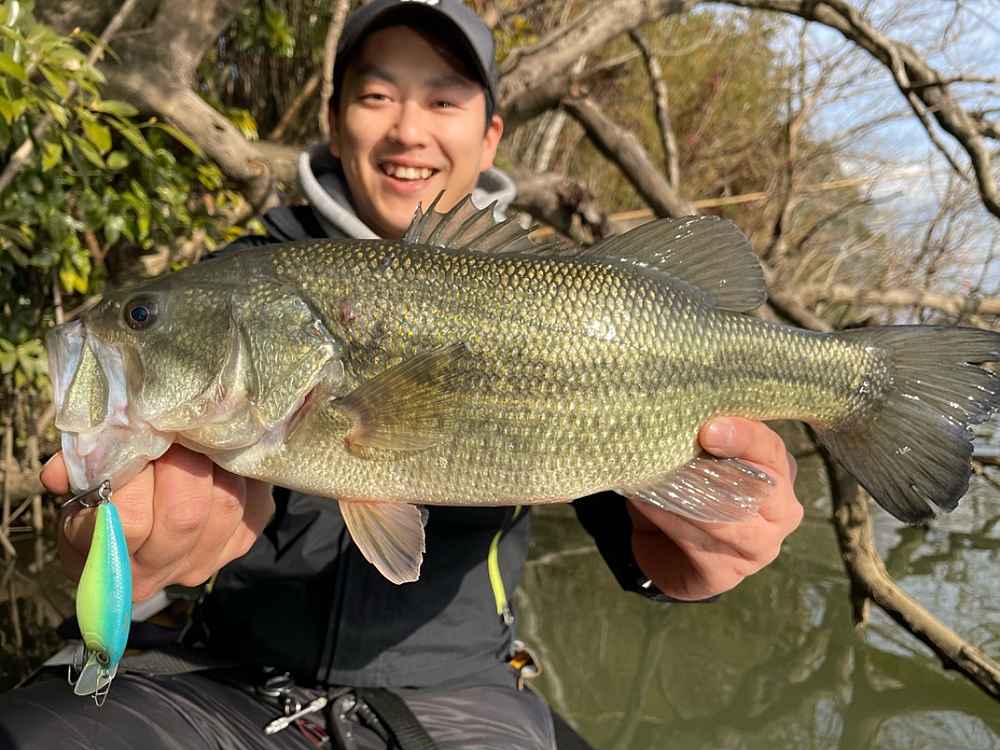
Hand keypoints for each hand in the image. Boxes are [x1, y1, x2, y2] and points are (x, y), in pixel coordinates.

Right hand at [44, 445, 274, 600]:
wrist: (147, 519)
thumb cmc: (105, 495)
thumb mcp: (80, 485)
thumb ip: (76, 472)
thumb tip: (58, 472)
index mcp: (113, 562)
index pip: (128, 523)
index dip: (133, 477)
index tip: (133, 441)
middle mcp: (165, 570)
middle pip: (186, 514)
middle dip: (180, 462)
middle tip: (172, 429)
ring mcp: (210, 558)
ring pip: (225, 502)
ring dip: (213, 462)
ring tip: (196, 435)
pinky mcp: (245, 537)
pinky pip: (253, 500)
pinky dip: (239, 470)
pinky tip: (221, 454)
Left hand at [627, 417, 802, 600]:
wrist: (669, 548)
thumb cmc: (690, 489)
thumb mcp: (698, 457)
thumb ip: (698, 438)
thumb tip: (671, 421)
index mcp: (778, 473)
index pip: (770, 450)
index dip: (743, 437)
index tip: (710, 429)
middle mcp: (780, 511)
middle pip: (762, 486)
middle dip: (721, 466)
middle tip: (691, 446)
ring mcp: (760, 548)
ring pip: (726, 519)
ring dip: (685, 496)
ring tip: (651, 476)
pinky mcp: (728, 573)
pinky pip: (697, 544)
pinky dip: (668, 520)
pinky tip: (647, 503)